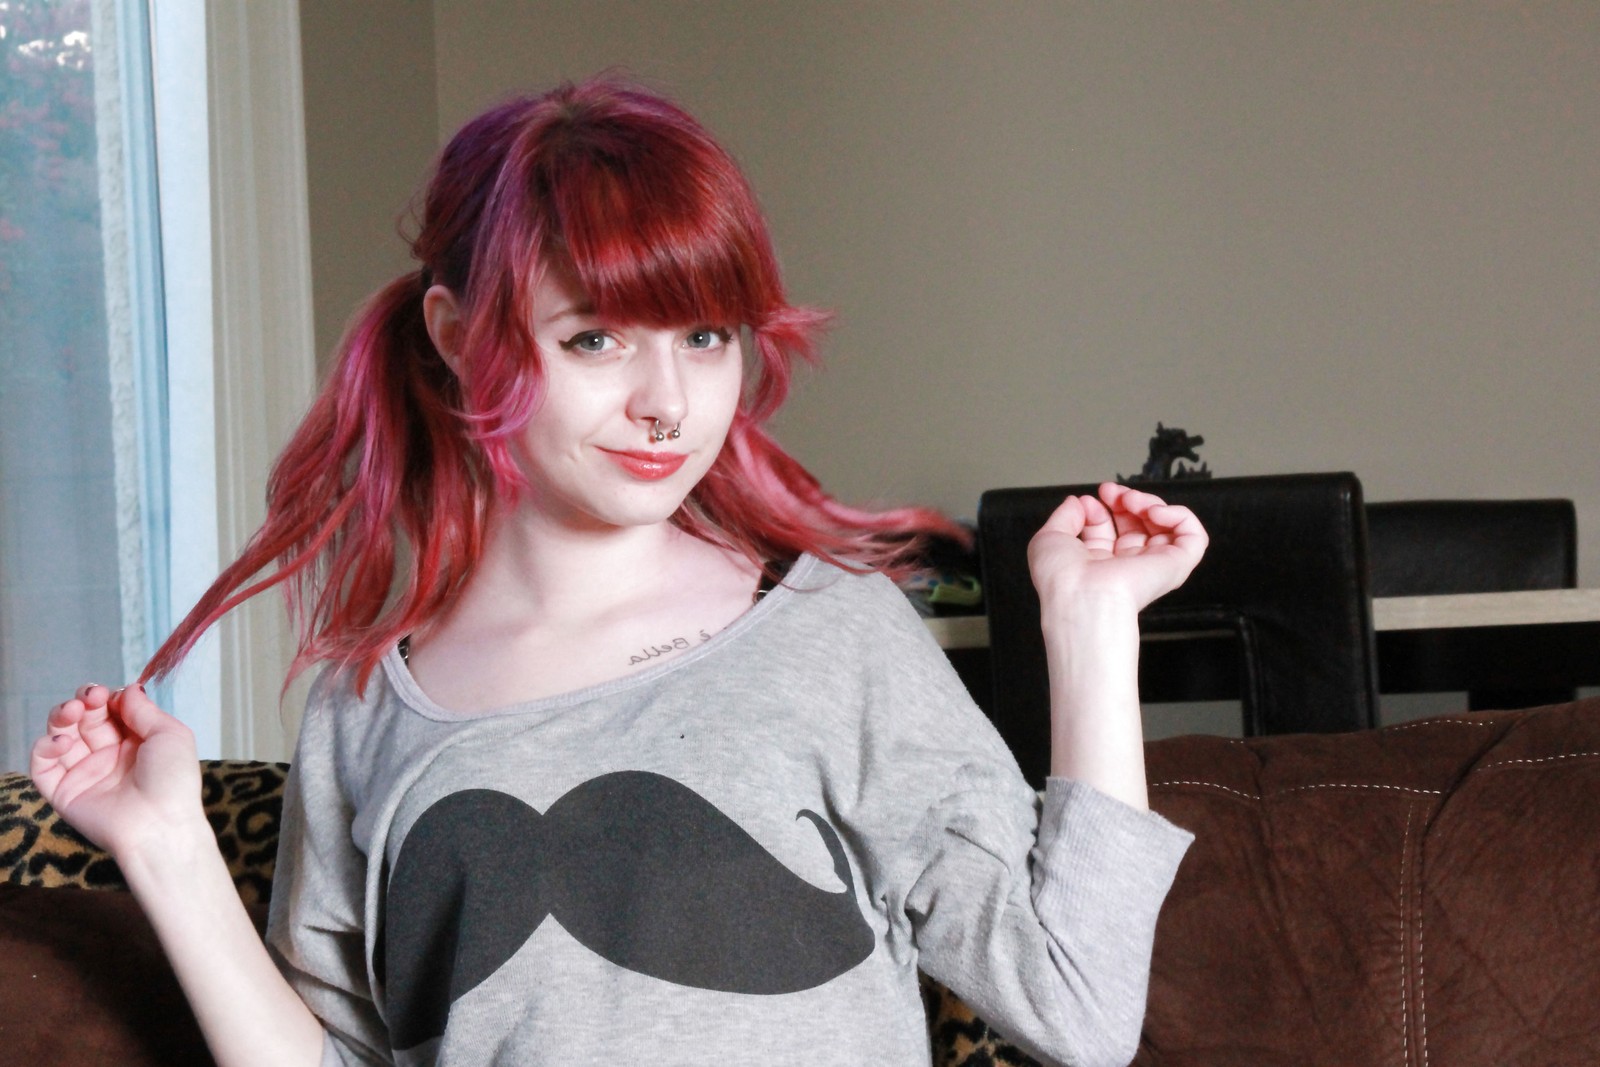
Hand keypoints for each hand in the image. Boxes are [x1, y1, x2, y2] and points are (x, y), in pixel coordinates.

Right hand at [30, 683, 203, 859]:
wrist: (158, 824)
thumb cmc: (172, 779)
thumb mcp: (170, 735)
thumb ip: (144, 710)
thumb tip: (127, 688)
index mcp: (136, 741)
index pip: (111, 710)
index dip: (105, 697)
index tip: (106, 694)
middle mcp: (108, 755)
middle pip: (84, 719)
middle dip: (83, 702)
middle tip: (89, 698)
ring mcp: (85, 773)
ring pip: (61, 736)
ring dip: (61, 717)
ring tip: (71, 712)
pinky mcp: (63, 792)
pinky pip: (42, 766)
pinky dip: (45, 748)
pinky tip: (63, 743)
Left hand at [1028, 482, 1207, 615]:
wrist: (1081, 596)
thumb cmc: (1062, 577)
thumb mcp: (1050, 538)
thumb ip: (1064, 516)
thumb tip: (1078, 502)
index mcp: (1099, 565)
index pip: (1107, 530)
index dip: (1100, 509)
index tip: (1089, 501)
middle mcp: (1126, 567)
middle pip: (1136, 525)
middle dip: (1125, 500)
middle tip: (1111, 492)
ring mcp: (1152, 566)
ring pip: (1164, 526)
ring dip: (1149, 503)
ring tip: (1131, 500)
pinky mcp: (1176, 565)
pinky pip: (1193, 536)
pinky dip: (1179, 515)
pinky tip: (1155, 512)